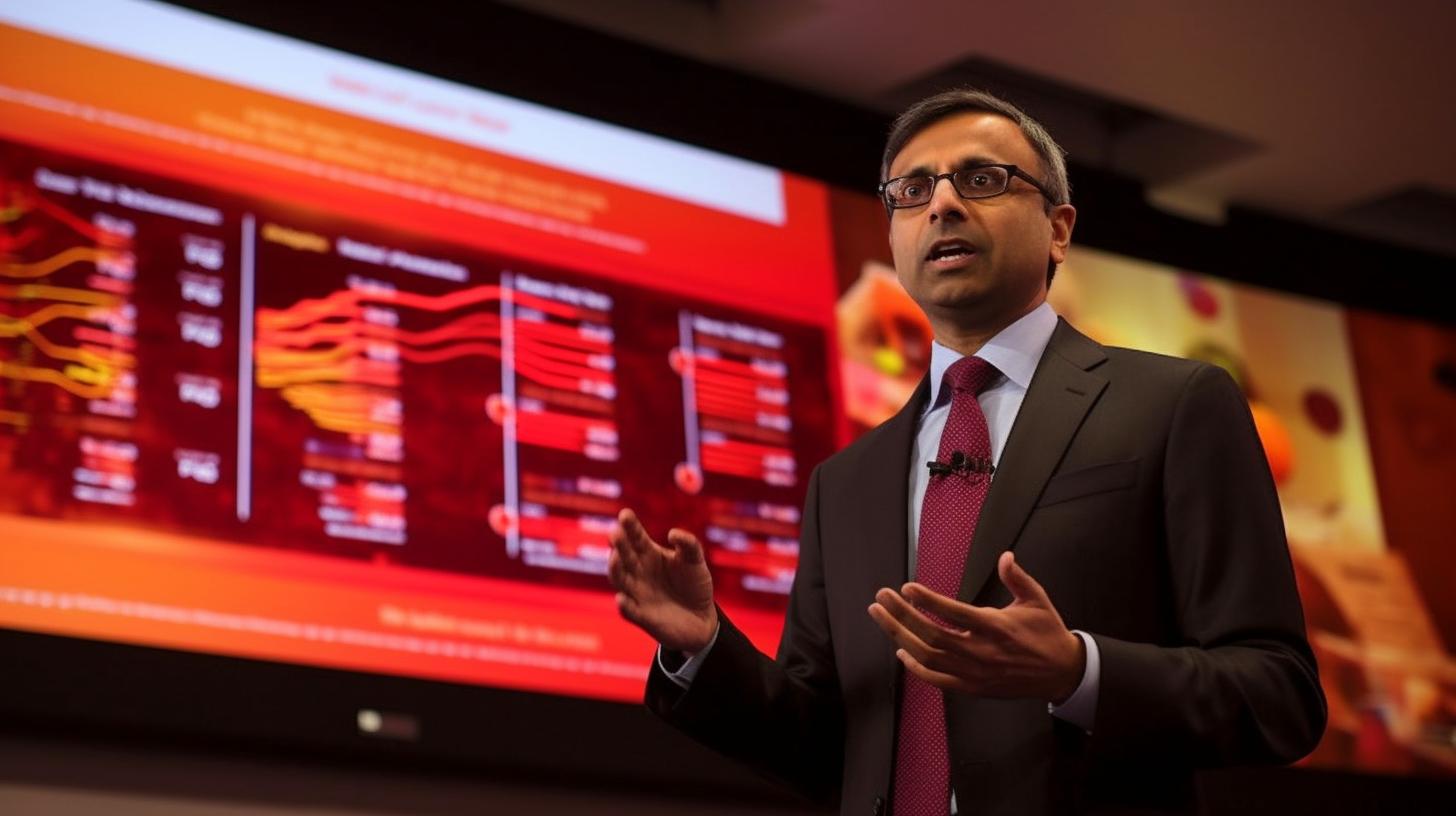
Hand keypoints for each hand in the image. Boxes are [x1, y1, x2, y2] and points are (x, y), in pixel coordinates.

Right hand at [607, 508, 717, 653]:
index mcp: (649, 554)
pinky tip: (621, 598)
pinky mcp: (642, 616)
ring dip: (615, 569)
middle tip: (616, 533)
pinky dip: (624, 605)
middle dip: (619, 544)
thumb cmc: (694, 584)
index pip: (636, 537)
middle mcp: (638, 571)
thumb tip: (673, 534)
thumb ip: (689, 544)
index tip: (625, 514)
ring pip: (620, 580)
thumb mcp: (695, 560)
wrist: (702, 618)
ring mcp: (637, 593)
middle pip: (624, 556)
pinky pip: (629, 611)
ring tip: (615, 557)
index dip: (630, 526)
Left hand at [868, 551, 1084, 702]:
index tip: (907, 588)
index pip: (955, 613)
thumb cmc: (1047, 633)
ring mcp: (975, 672)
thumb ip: (1017, 577)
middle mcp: (982, 651)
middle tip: (881, 598)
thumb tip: (1005, 556)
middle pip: (932, 635)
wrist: (1062, 673)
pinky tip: (901, 652)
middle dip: (901, 616)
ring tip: (881, 617)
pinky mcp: (973, 687)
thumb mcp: (1037, 600)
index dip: (928, 601)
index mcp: (997, 627)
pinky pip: (937, 679)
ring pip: (928, 657)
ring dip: (900, 637)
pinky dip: (916, 667)